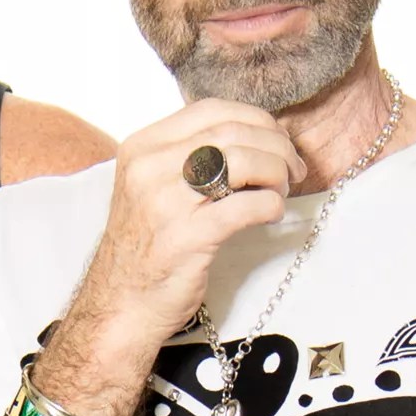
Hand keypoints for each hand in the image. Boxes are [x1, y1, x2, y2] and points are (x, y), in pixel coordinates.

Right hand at [49, 100, 304, 394]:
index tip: (276, 139)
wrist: (121, 305)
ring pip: (243, 161)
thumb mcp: (151, 187)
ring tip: (282, 190)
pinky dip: (271, 205)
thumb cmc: (145, 248)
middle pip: (232, 132)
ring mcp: (164, 202)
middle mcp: (148, 168)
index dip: (256, 120)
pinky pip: (247, 206)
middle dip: (276, 146)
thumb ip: (187, 157)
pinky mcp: (186, 237)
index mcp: (141, 147)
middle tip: (294, 167)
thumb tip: (251, 137)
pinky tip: (272, 213)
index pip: (210, 109)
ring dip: (277, 173)